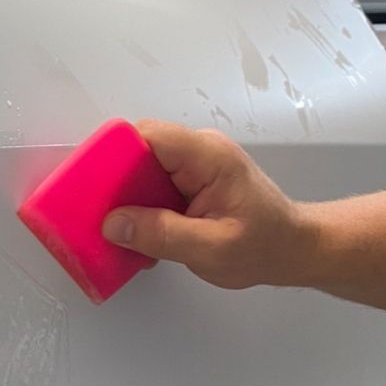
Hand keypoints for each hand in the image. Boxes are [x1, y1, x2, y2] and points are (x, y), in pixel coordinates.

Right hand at [101, 121, 306, 289]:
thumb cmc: (265, 245)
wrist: (293, 250)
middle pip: (137, 149)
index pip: (147, 135)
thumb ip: (160, 234)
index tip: (92, 185)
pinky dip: (138, 207)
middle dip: (113, 181)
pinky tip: (137, 232)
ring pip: (140, 168)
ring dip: (124, 198)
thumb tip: (113, 224)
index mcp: (207, 156)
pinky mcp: (188, 181)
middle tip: (97, 214)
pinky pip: (151, 183)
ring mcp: (192, 165)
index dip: (113, 155)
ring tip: (116, 228)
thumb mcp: (211, 248)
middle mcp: (198, 151)